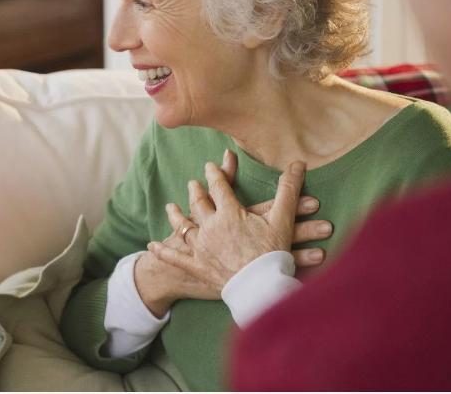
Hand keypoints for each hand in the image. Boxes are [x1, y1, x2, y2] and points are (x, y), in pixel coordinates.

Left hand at [135, 151, 328, 313]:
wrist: (262, 287)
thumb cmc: (274, 252)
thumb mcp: (283, 218)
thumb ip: (289, 189)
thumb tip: (297, 163)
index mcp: (229, 213)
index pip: (219, 188)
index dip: (215, 175)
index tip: (210, 166)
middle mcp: (210, 227)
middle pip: (199, 205)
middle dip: (196, 192)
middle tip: (192, 184)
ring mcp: (201, 248)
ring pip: (184, 227)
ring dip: (176, 216)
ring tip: (171, 207)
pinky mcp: (197, 268)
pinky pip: (175, 258)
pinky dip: (163, 251)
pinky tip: (152, 245)